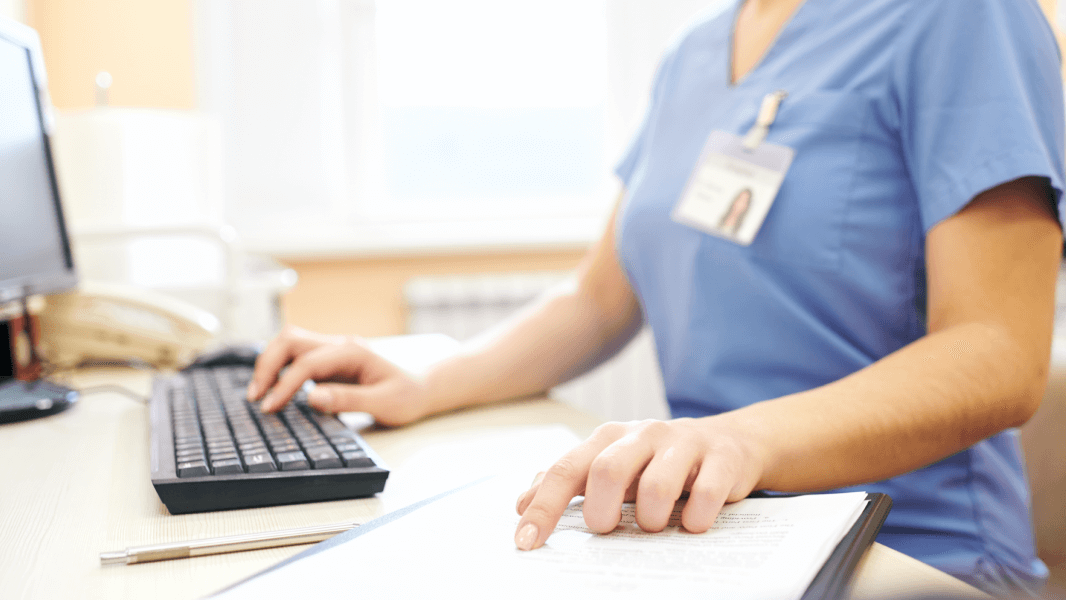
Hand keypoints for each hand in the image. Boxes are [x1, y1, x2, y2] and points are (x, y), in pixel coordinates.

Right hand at [247, 325, 429, 426]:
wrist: (422, 389)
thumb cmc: (407, 396)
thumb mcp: (384, 403)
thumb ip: (349, 400)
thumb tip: (312, 397)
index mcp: (353, 352)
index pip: (307, 362)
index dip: (284, 385)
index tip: (270, 408)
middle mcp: (339, 346)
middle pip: (290, 341)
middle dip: (267, 365)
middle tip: (256, 397)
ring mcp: (333, 351)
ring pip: (289, 344)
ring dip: (269, 364)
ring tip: (258, 393)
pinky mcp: (328, 362)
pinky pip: (296, 356)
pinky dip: (279, 367)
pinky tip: (271, 388)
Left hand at [513, 418, 765, 550]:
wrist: (730, 443)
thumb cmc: (657, 462)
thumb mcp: (611, 465)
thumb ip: (568, 482)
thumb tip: (521, 503)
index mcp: (608, 438)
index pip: (565, 471)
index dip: (543, 508)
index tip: (526, 543)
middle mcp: (642, 434)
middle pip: (607, 471)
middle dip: (601, 511)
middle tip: (607, 529)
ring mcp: (683, 444)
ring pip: (657, 485)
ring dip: (652, 518)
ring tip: (654, 526)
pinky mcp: (721, 459)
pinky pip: (706, 493)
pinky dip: (696, 519)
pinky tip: (693, 524)